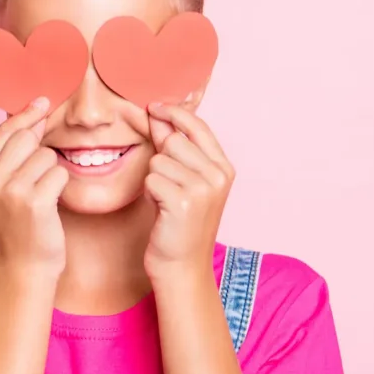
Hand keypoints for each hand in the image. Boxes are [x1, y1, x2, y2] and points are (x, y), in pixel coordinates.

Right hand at [0, 97, 69, 283]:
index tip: (43, 102)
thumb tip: (31, 117)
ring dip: (52, 172)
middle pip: (27, 138)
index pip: (4, 130)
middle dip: (40, 152)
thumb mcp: (1, 189)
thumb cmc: (17, 227)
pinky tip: (51, 204)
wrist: (22, 269)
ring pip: (46, 155)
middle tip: (39, 178)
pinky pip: (59, 173)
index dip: (26, 114)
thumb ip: (9, 156)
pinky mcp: (34, 202)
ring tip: (42, 196)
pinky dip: (61, 186)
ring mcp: (10, 190)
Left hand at [144, 103, 234, 280]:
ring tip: (165, 200)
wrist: (181, 266)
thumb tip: (157, 114)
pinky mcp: (183, 202)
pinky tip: (160, 209)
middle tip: (167, 185)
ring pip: (159, 160)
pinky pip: (152, 179)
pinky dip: (150, 193)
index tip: (154, 106)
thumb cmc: (179, 223)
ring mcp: (203, 189)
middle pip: (174, 141)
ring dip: (154, 179)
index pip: (198, 126)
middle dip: (161, 159)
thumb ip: (173, 148)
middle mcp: (218, 176)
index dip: (174, 113)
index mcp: (224, 168)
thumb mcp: (184, 181)